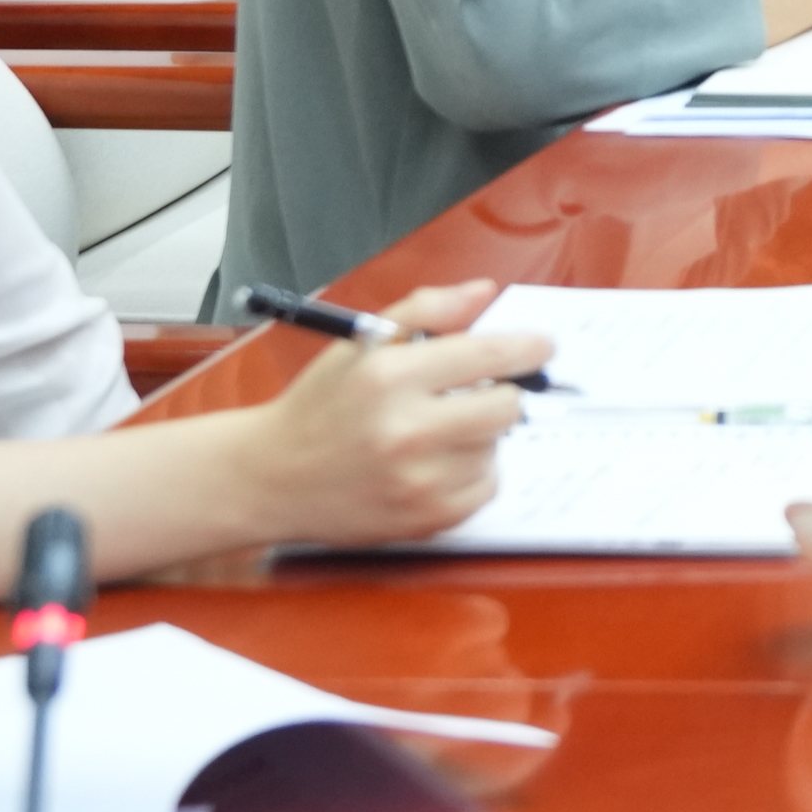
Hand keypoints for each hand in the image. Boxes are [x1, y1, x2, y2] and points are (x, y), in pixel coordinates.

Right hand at [239, 278, 537, 544]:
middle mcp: (404, 430)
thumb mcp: (360, 343)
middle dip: (500, 393)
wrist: (269, 478)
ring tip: (434, 433)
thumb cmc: (320, 407)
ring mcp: (416, 481)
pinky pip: (486, 487)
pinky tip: (434, 464)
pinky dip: (472, 473)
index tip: (542, 346)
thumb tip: (483, 292)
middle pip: (506, 406)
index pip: (488, 356)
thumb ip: (425, 310)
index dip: (526, 348)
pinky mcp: (425, 519)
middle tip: (477, 393)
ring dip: (479, 435)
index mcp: (389, 377)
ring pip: (496, 447)